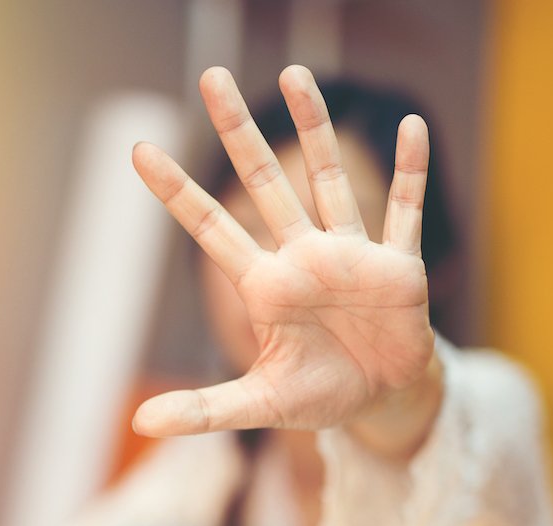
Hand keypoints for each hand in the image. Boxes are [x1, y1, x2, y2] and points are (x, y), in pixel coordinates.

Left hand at [132, 65, 433, 436]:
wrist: (381, 400)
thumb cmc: (318, 395)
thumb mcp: (259, 405)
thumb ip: (203, 409)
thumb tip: (139, 424)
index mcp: (264, 286)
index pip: (210, 227)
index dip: (176, 191)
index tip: (139, 149)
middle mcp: (301, 258)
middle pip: (265, 183)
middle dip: (239, 132)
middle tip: (212, 76)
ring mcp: (349, 256)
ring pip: (328, 181)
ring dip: (315, 130)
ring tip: (294, 73)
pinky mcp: (398, 267)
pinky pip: (403, 212)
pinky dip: (410, 173)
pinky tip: (413, 126)